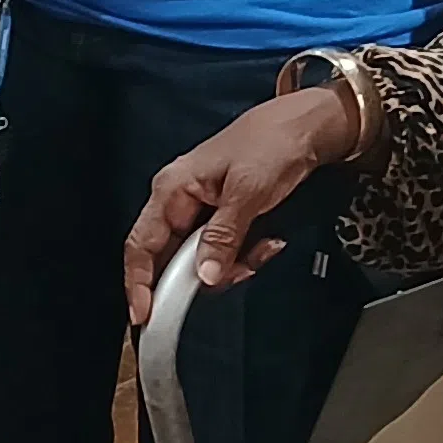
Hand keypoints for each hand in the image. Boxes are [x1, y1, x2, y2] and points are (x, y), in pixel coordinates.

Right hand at [123, 85, 359, 323]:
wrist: (305, 127)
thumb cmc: (272, 144)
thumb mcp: (247, 192)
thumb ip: (222, 236)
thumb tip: (203, 277)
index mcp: (172, 189)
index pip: (141, 244)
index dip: (138, 283)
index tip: (145, 315)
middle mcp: (179, 201)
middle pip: (173, 259)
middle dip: (206, 275)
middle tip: (240, 272)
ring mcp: (201, 211)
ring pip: (202, 260)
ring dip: (234, 264)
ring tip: (265, 246)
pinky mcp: (222, 218)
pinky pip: (224, 251)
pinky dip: (246, 254)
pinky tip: (269, 241)